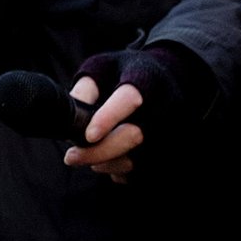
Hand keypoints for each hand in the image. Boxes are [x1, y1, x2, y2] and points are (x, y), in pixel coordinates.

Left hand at [66, 45, 201, 181]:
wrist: (166, 79)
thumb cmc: (126, 73)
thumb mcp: (103, 68)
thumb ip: (86, 88)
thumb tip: (69, 114)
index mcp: (145, 78)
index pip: (129, 99)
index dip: (108, 118)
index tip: (88, 135)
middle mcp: (164, 105)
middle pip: (134, 136)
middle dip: (99, 151)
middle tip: (71, 157)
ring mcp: (171, 131)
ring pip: (137, 159)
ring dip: (107, 162)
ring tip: (88, 156)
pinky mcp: (170, 151)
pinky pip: (142, 172)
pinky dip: (120, 171)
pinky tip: (108, 160)